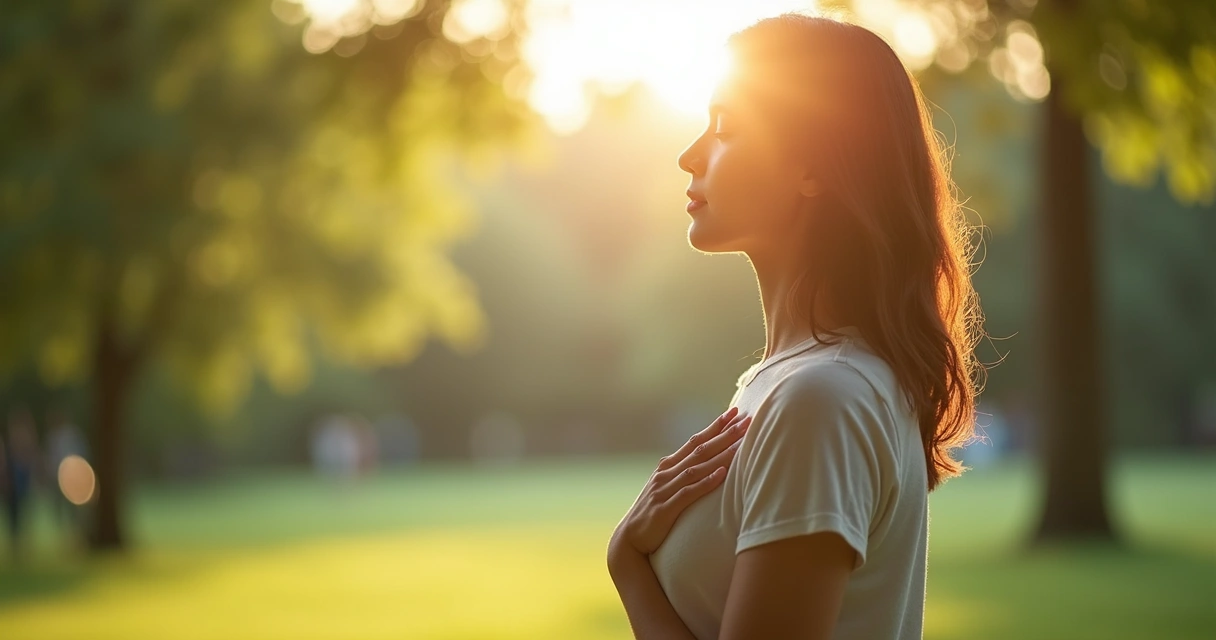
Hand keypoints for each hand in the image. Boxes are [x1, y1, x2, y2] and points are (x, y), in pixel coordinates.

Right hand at [611, 407, 751, 557]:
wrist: (629, 539)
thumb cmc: (653, 514)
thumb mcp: (667, 489)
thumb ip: (683, 476)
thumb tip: (708, 465)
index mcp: (667, 466)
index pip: (695, 441)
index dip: (715, 426)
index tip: (735, 412)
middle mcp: (666, 473)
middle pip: (700, 449)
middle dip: (724, 434)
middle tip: (746, 420)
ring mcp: (665, 489)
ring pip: (697, 467)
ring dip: (721, 454)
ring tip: (741, 443)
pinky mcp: (665, 508)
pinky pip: (688, 492)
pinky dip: (706, 482)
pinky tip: (721, 473)